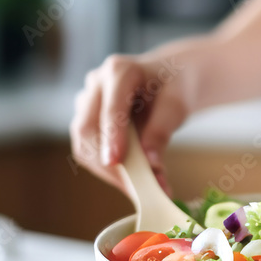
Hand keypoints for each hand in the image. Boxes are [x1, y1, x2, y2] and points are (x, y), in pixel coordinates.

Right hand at [70, 46, 194, 193]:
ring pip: (84, 146)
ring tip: (146, 188)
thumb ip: (161, 130)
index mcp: (119, 71)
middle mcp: (96, 84)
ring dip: (112, 173)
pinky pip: (90, 153)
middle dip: (110, 165)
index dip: (111, 136)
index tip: (115, 162)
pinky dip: (111, 172)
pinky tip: (135, 182)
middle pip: (87, 130)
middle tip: (141, 190)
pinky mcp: (87, 122)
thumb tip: (150, 164)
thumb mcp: (176, 105)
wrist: (169, 80)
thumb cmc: (174, 87)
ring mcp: (87, 103)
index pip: (110, 108)